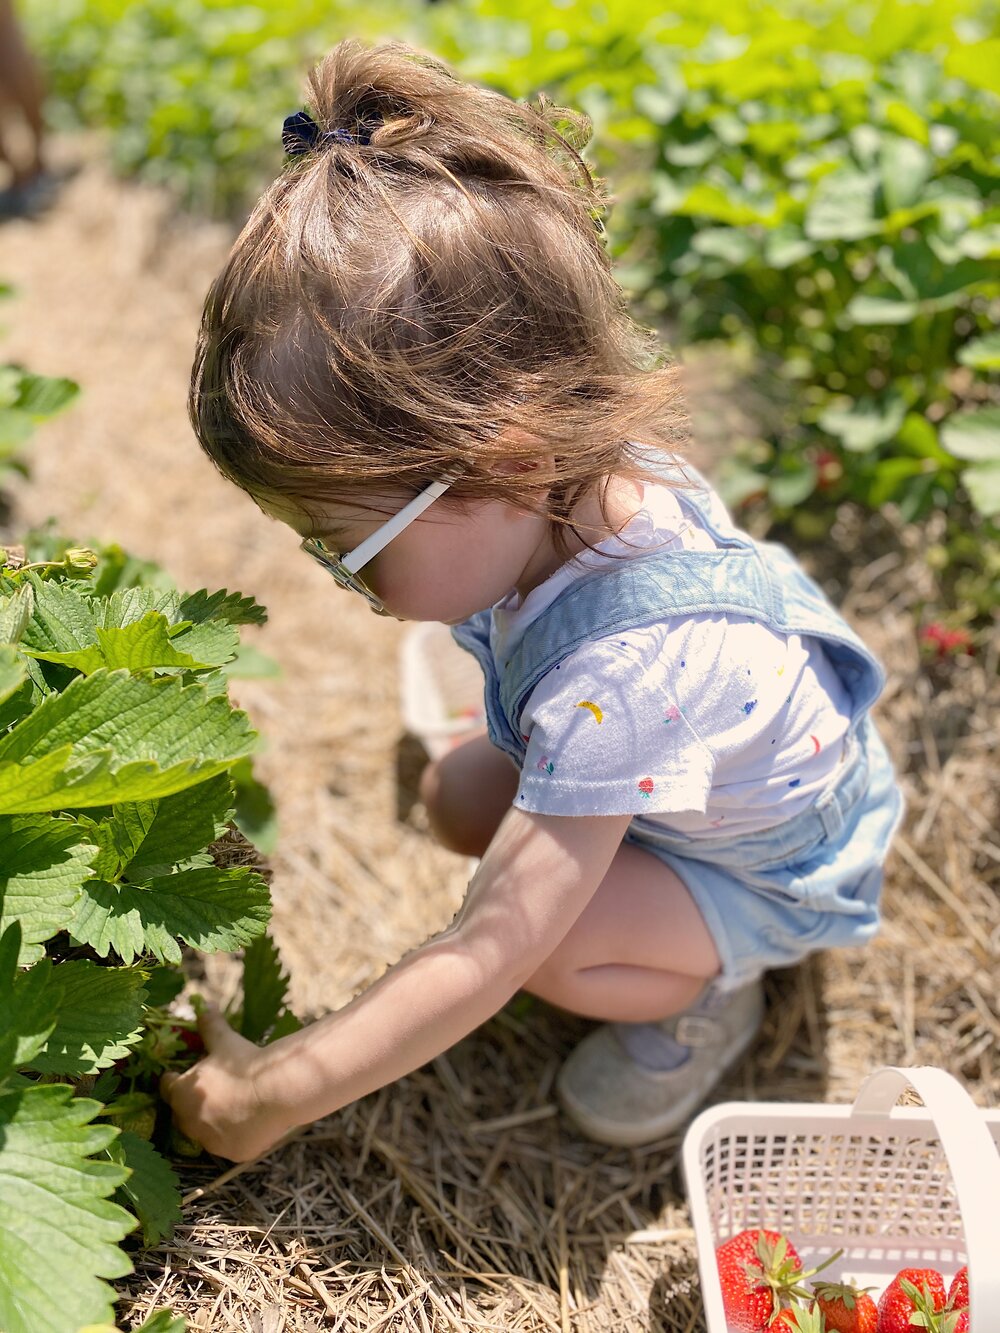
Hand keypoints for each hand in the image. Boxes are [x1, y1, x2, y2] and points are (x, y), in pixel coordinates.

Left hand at [159, 1005, 292, 1162]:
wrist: (275, 1092)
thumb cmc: (244, 1063)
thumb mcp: (224, 1041)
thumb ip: (210, 1024)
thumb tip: (202, 1003)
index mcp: (181, 1094)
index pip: (167, 1087)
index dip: (175, 1078)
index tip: (181, 1073)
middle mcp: (190, 1122)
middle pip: (182, 1112)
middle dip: (191, 1102)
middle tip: (210, 1089)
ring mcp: (210, 1142)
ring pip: (203, 1131)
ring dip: (210, 1120)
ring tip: (230, 1104)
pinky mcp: (231, 1153)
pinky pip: (227, 1144)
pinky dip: (232, 1134)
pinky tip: (247, 1120)